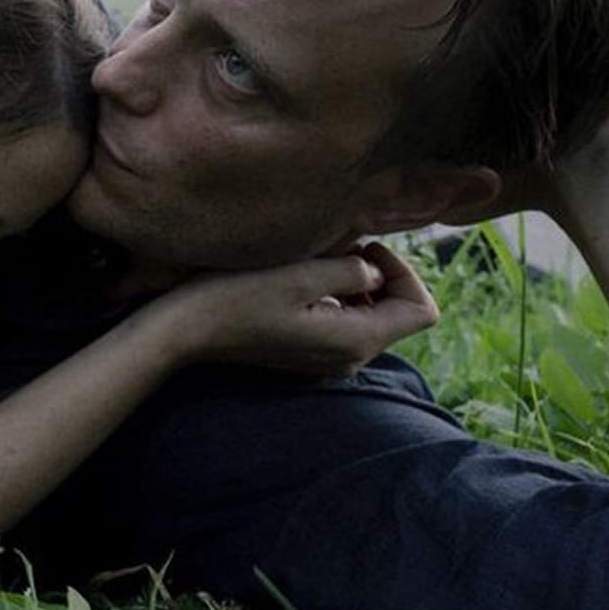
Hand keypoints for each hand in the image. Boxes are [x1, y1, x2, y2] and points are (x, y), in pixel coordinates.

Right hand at [133, 242, 437, 378]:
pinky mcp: (307, 355)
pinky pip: (343, 324)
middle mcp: (350, 359)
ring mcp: (328, 360)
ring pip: (371, 317)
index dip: (405, 273)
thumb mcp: (300, 272)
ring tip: (314, 263)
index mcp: (356, 340)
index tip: (364, 249)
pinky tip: (297, 284)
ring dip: (354, 285)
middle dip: (380, 276)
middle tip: (338, 248)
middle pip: (399, 314)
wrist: (186, 331)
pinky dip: (334, 299)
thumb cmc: (237, 296)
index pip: (422, 311)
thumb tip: (372, 271)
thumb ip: (352, 269)